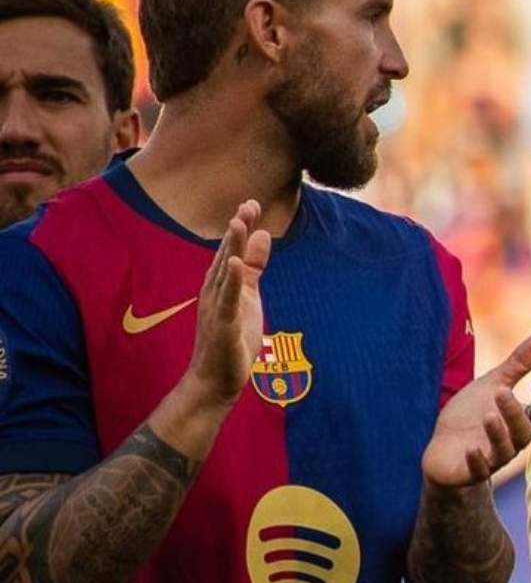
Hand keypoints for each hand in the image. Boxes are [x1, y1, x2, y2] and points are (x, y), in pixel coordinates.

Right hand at [185, 201, 268, 407]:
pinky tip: (236, 264)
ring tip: (240, 222)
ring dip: (232, 248)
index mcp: (223, 283)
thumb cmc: (232, 337)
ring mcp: (217, 306)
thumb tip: (264, 236)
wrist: (215, 379)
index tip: (252, 204)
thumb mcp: (249, 296)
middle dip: (238, 230)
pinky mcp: (223, 324)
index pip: (233, 250)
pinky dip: (232, 281)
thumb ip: (255, 267)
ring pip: (225, 272)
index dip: (242, 227)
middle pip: (228, 254)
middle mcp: (215, 290)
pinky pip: (228, 300)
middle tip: (249, 204)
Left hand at [421, 332, 530, 488]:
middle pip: (525, 432)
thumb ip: (519, 364)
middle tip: (501, 392)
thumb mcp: (493, 385)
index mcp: (521, 420)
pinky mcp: (470, 472)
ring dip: (499, 433)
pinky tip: (470, 449)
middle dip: (515, 413)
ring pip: (505, 451)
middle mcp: (511, 441)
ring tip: (488, 416)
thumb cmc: (470, 416)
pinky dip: (477, 461)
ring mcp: (492, 458)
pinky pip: (479, 471)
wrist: (442, 449)